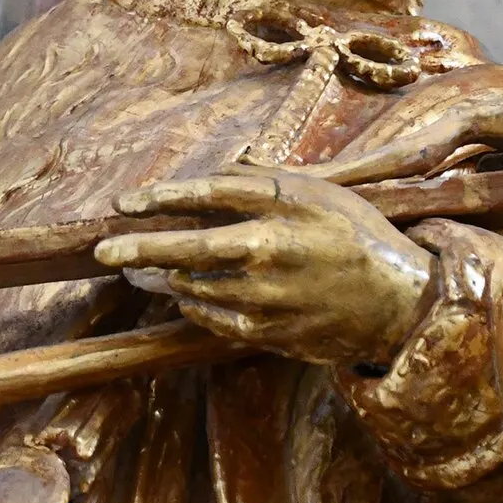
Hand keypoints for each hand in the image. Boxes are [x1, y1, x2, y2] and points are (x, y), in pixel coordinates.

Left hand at [95, 169, 434, 366]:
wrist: (398, 301)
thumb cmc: (357, 237)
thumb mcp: (321, 192)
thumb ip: (266, 181)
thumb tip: (220, 172)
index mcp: (283, 206)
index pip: (208, 194)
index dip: (161, 197)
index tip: (126, 203)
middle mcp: (271, 249)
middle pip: (189, 246)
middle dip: (139, 249)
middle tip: (104, 252)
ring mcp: (268, 294)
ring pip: (195, 286)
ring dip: (166, 278)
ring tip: (145, 273)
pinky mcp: (269, 330)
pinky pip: (213, 317)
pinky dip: (195, 305)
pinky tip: (187, 295)